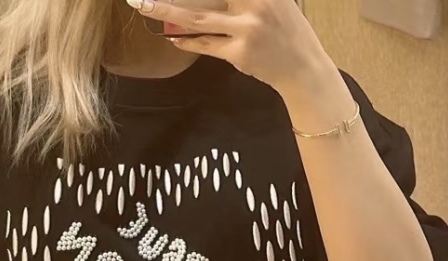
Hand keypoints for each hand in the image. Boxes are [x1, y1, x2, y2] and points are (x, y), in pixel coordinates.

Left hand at [126, 0, 331, 97]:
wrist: (303, 67)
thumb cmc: (287, 30)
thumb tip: (216, 0)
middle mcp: (255, 2)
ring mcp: (246, 28)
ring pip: (197, 18)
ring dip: (166, 11)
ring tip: (143, 5)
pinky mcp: (239, 53)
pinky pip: (206, 45)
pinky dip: (188, 42)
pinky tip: (174, 38)